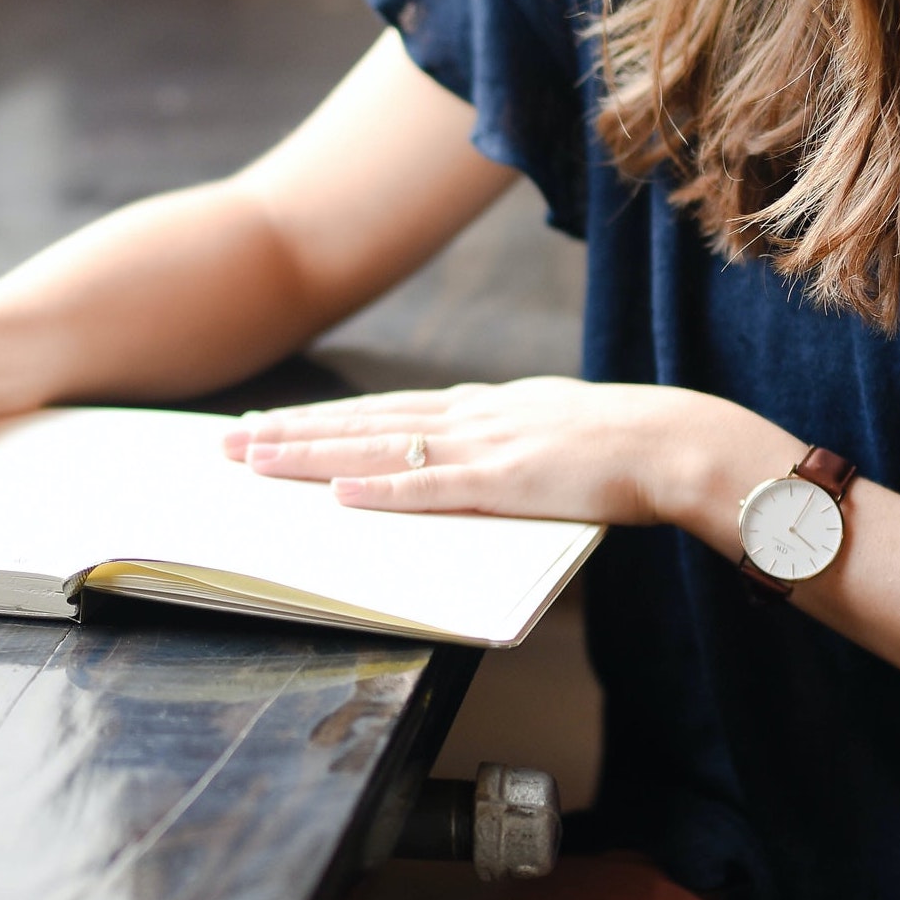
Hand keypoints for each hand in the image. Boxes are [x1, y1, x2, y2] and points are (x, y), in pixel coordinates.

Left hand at [222, 376, 780, 528]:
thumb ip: (498, 441)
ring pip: (378, 448)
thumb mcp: (544, 429)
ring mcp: (482, 447)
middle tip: (227, 444)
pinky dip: (380, 490)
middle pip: (360, 423)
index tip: (266, 425)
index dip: (319, 419)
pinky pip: (431, 488)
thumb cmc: (618, 447)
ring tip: (256, 461)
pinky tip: (338, 492)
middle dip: (290, 433)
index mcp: (478, 407)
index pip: (379, 410)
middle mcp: (468, 417)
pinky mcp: (504, 482)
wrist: (672, 441)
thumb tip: (461, 457)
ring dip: (313, 456)